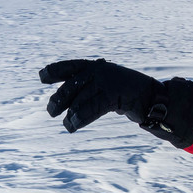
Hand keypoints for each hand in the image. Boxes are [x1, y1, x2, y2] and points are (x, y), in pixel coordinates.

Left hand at [41, 59, 158, 132]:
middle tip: (51, 112)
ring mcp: (107, 81)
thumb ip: (86, 90)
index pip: (70, 67)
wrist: (151, 97)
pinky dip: (82, 117)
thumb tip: (62, 103)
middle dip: (60, 99)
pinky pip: (93, 107)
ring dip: (72, 114)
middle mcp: (99, 71)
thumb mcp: (103, 87)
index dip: (55, 71)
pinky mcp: (114, 94)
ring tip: (67, 125)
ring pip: (81, 98)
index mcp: (95, 67)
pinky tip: (74, 125)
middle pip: (72, 85)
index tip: (42, 77)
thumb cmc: (124, 94)